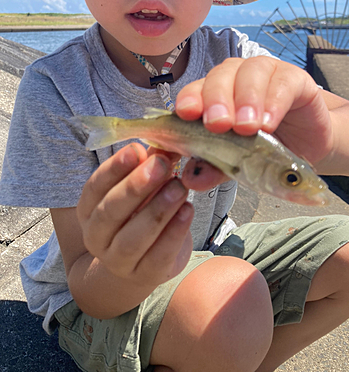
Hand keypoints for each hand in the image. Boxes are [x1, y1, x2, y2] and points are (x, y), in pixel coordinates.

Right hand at [76, 143, 193, 285]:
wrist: (143, 261)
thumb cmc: (140, 214)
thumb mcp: (141, 188)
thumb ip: (149, 167)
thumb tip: (164, 145)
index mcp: (88, 209)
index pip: (95, 187)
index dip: (114, 168)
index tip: (136, 149)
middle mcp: (96, 237)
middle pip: (110, 212)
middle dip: (136, 187)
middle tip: (162, 166)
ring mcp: (118, 261)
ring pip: (133, 238)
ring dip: (158, 210)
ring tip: (179, 188)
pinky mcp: (146, 275)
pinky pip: (158, 256)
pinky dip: (174, 233)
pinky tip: (188, 211)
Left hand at [176, 57, 333, 166]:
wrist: (307, 148)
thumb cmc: (267, 149)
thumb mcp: (237, 163)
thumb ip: (215, 167)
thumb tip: (193, 178)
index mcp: (214, 95)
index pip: (195, 90)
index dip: (189, 99)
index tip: (186, 114)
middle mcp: (237, 78)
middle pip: (220, 76)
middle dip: (216, 100)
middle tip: (218, 125)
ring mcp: (266, 74)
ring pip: (250, 72)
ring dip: (246, 100)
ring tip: (247, 128)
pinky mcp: (294, 78)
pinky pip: (282, 83)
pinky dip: (274, 102)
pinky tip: (269, 123)